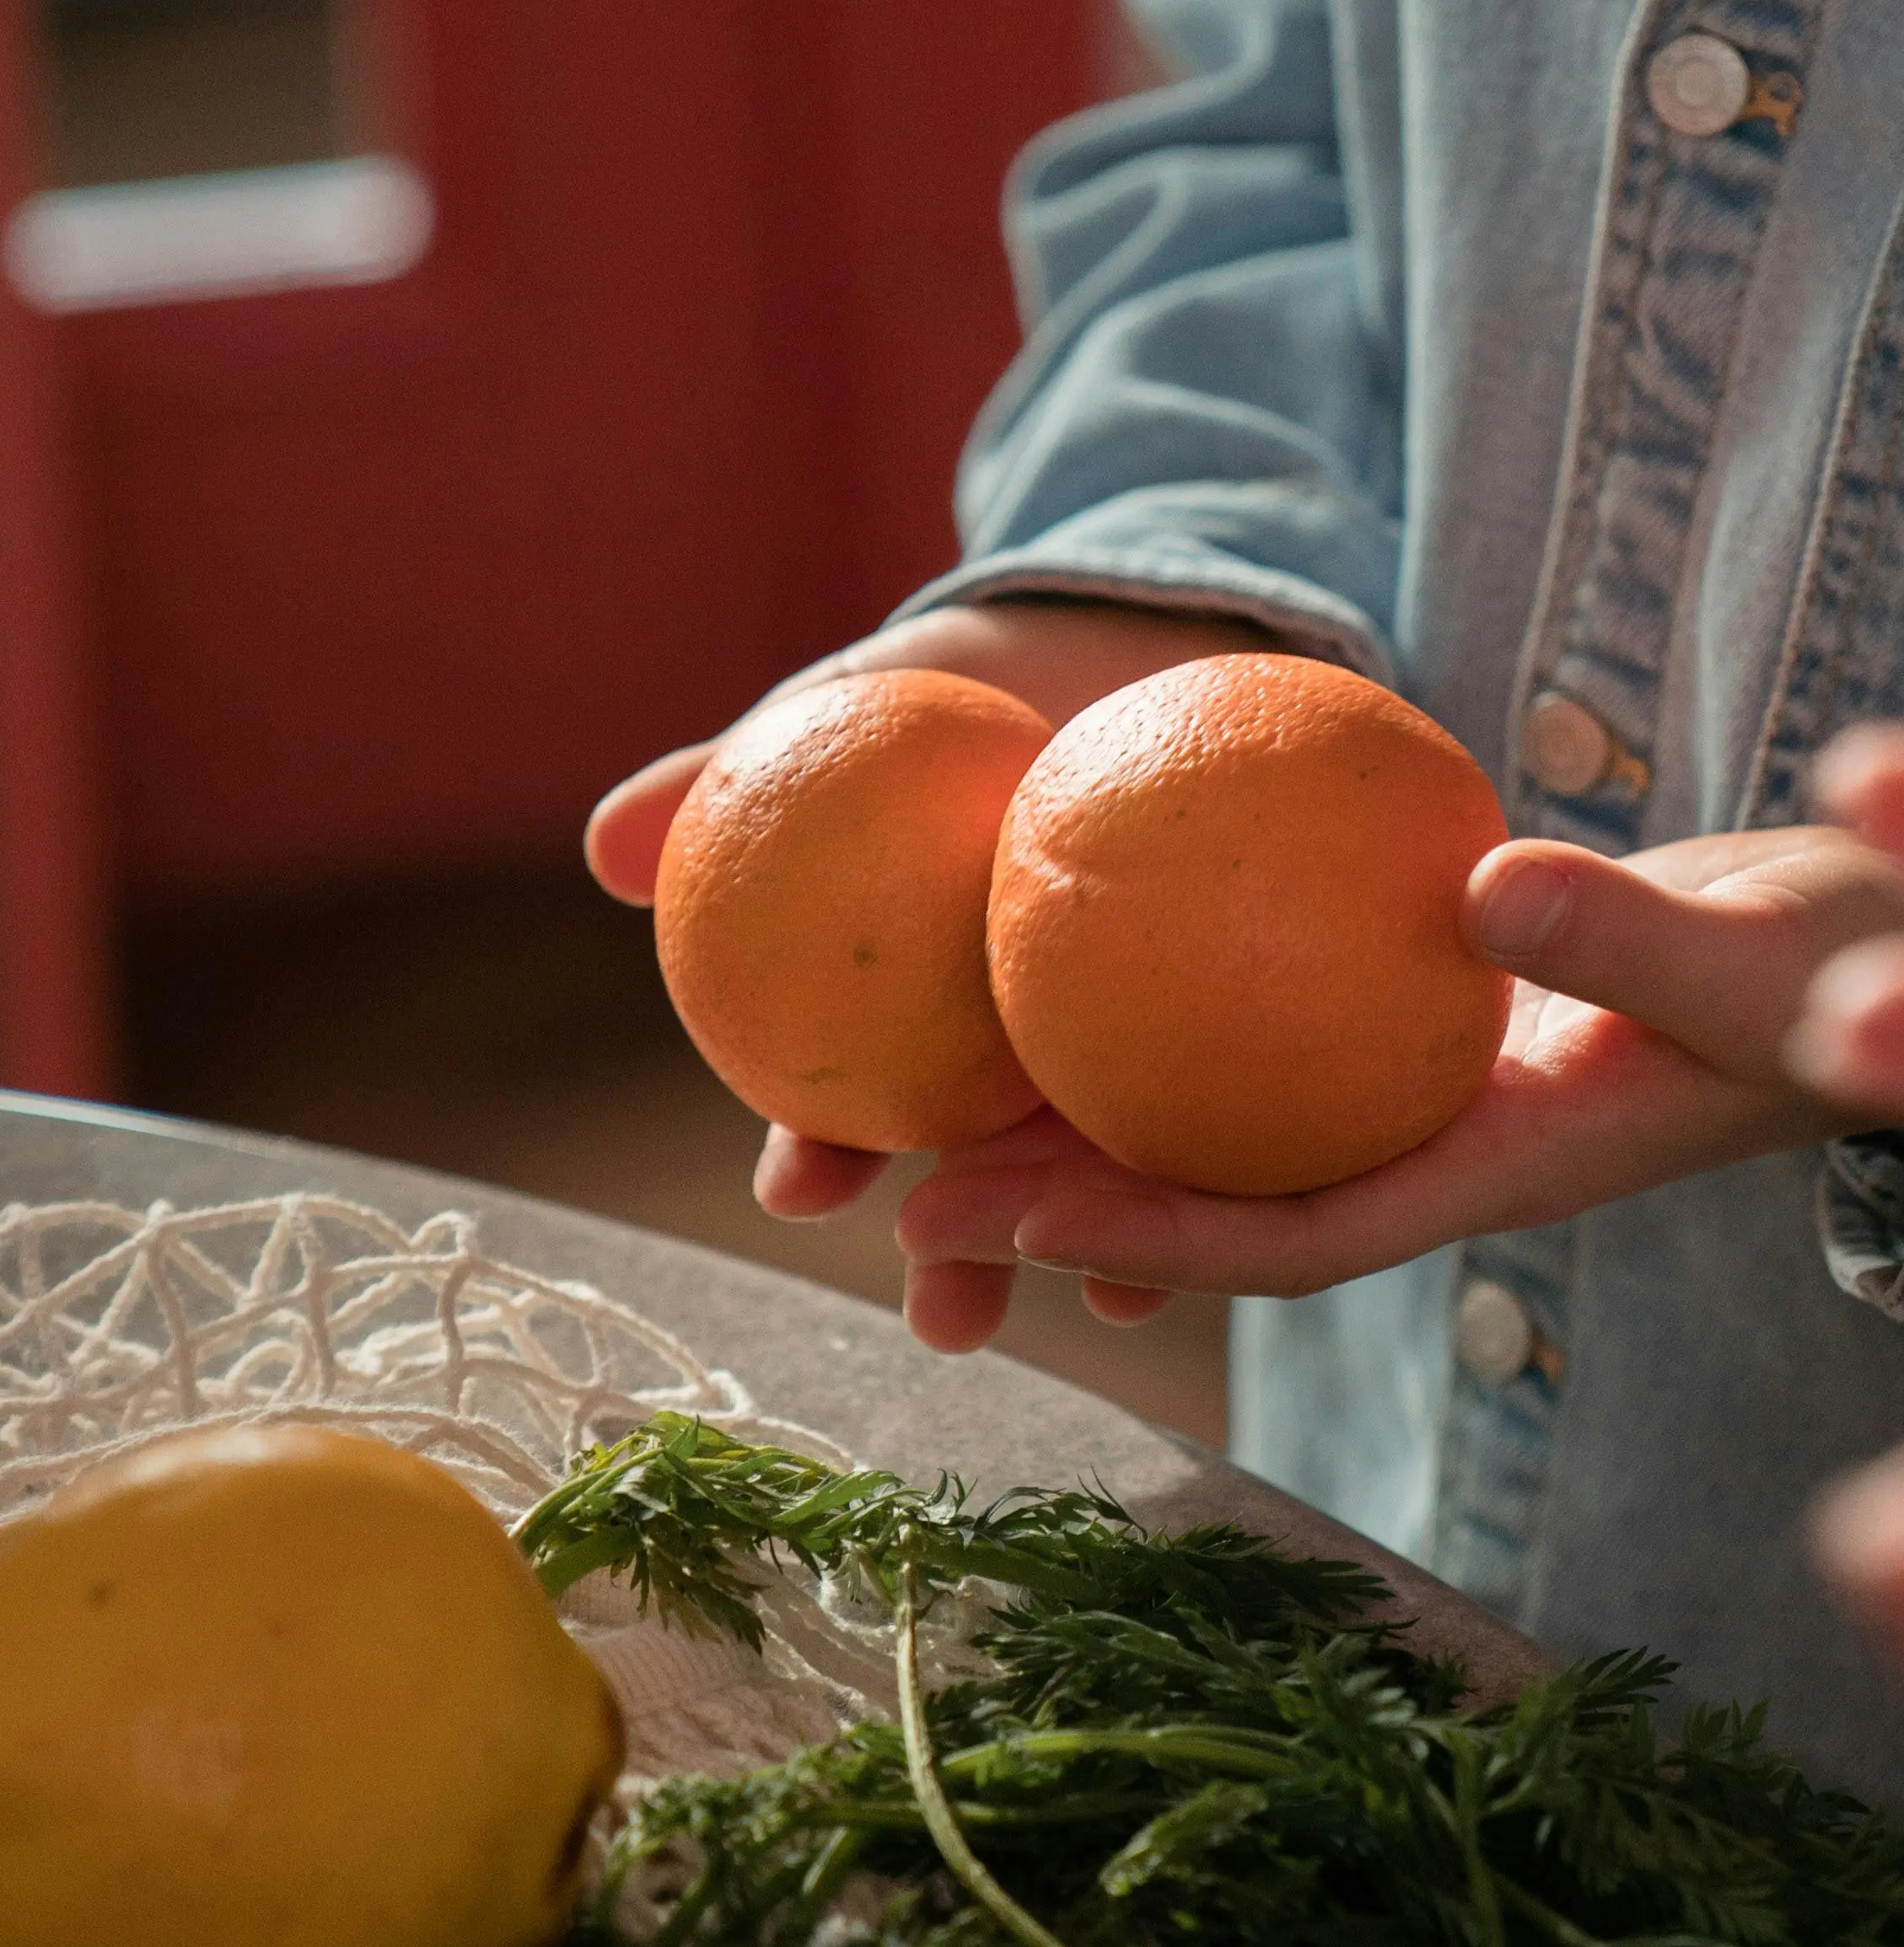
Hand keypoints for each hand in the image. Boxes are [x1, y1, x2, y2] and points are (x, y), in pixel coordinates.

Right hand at [583, 598, 1284, 1345]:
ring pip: (1101, 1177)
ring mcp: (1116, 1057)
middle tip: (947, 1313)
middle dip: (955, 1262)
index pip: (839, 1111)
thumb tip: (606, 842)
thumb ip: (731, 771)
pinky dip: (1230, 1172)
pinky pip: (1225, 1116)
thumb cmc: (966, 680)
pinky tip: (1253, 1213)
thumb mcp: (850, 709)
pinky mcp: (1224, 1038)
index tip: (799, 1187)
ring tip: (1112, 1306)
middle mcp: (1006, 1064)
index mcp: (902, 1019)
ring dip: (1098, 1254)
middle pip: (973, 1184)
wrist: (1133, 633)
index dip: (813, 1159)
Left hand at [886, 822, 1903, 1351]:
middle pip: (1220, 1196)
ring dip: (1099, 1113)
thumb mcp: (1747, 952)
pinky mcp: (1459, 1020)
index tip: (1001, 1224)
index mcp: (1504, 1170)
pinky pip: (1292, 1029)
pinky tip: (1100, 931)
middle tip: (885, 1178)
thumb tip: (1475, 888)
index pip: (1288, 1234)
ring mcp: (1449, 1092)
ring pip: (1239, 1120)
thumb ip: (1623, 932)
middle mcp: (1451, 1148)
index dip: (1141, 1242)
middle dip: (1060, 1201)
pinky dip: (1188, 1007)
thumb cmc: (1858, 971)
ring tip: (942, 1080)